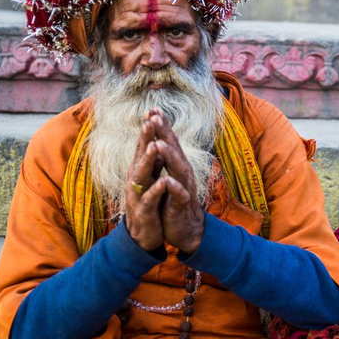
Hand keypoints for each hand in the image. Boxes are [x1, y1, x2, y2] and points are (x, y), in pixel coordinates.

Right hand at [124, 118, 166, 250]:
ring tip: (153, 146)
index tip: (153, 110)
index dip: (148, 129)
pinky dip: (156, 190)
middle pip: (140, 155)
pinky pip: (149, 199)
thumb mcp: (150, 180)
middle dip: (145, 138)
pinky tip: (163, 182)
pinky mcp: (143, 211)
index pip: (144, 146)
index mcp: (140, 171)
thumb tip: (156, 142)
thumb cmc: (148, 204)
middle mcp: (136, 179)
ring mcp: (137, 194)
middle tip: (150, 120)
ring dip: (147, 160)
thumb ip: (152, 163)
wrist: (142, 235)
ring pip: (141, 175)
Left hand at [147, 110, 204, 253]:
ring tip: (159, 144)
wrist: (186, 229)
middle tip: (155, 117)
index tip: (152, 109)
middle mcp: (182, 173)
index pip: (169, 142)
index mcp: (176, 166)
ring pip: (179, 169)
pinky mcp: (182, 204)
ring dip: (170, 156)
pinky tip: (167, 180)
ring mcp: (184, 187)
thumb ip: (166, 160)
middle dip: (165, 133)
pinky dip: (174, 187)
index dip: (162, 126)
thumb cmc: (174, 202)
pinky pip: (179, 194)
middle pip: (175, 149)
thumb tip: (161, 139)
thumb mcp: (169, 177)